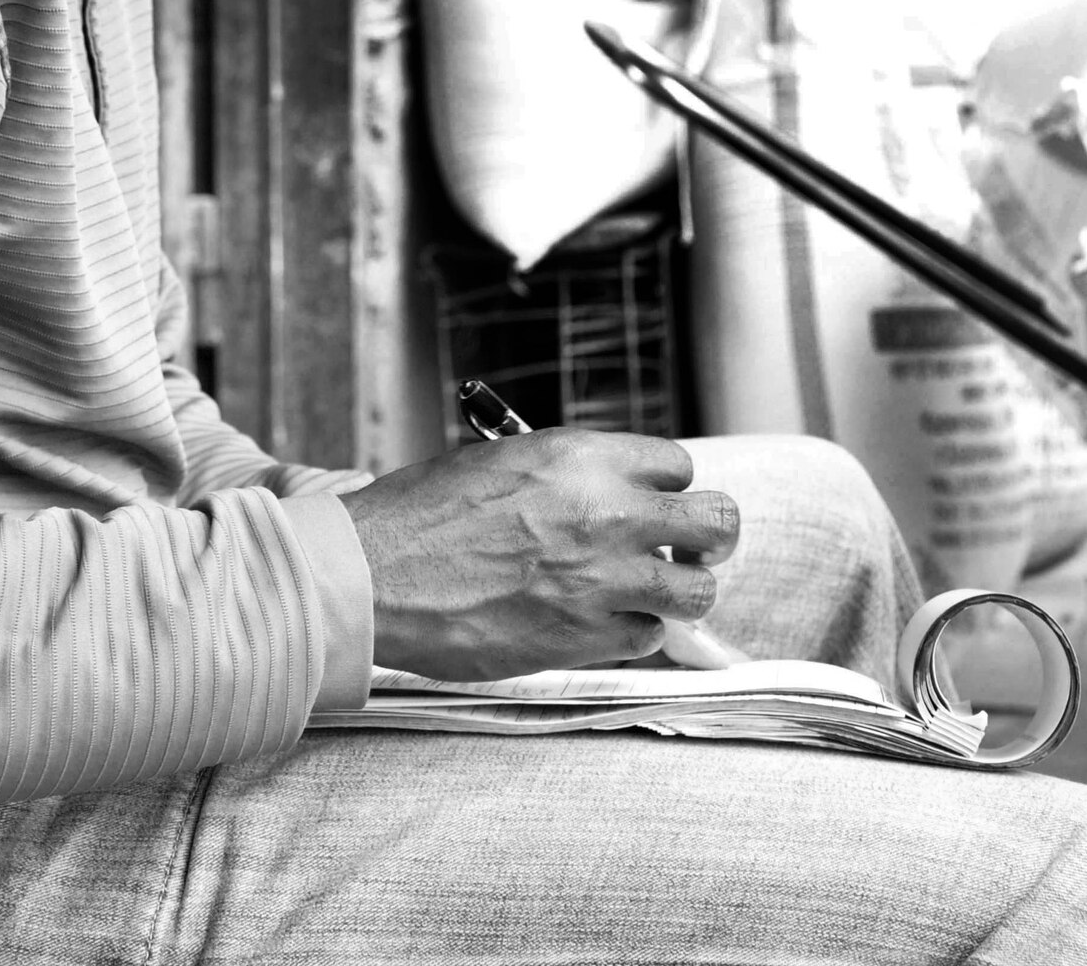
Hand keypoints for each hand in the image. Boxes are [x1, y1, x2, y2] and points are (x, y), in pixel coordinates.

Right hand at [338, 429, 738, 679]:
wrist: (378, 576)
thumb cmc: (426, 514)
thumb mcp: (502, 460)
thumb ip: (570, 473)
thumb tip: (611, 489)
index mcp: (581, 456)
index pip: (679, 464)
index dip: (668, 484)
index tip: (654, 499)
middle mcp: (605, 513)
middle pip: (717, 521)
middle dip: (709, 534)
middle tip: (687, 546)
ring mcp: (601, 580)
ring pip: (697, 589)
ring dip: (680, 590)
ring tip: (651, 590)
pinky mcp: (585, 639)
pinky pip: (648, 637)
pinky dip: (634, 631)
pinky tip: (600, 620)